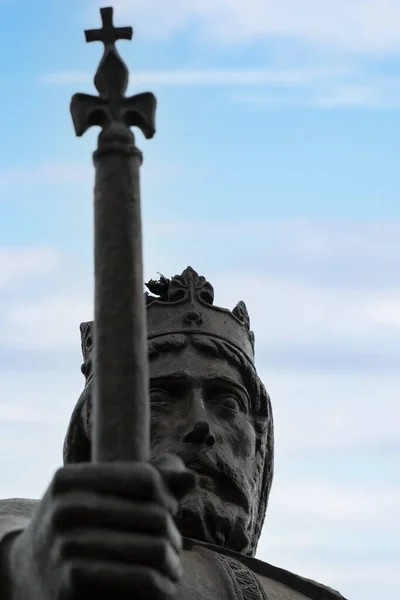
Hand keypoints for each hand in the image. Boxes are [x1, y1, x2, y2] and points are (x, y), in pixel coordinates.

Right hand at [9, 454, 195, 599]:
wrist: (29, 574)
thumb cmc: (80, 526)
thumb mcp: (100, 495)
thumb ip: (147, 481)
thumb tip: (190, 477)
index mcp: (68, 479)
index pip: (144, 477)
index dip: (166, 495)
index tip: (169, 510)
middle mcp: (63, 508)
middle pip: (153, 514)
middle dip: (172, 532)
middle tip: (174, 545)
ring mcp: (64, 546)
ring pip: (153, 547)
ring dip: (172, 560)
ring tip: (173, 565)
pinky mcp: (73, 583)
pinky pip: (141, 577)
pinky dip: (161, 583)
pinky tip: (163, 584)